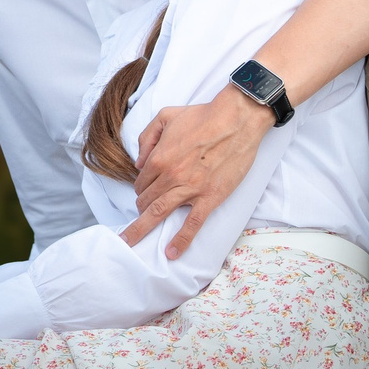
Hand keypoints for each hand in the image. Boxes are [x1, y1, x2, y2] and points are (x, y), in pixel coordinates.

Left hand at [121, 86, 274, 258]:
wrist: (237, 119)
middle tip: (136, 219)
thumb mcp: (165, 116)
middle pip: (146, 200)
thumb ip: (146, 138)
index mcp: (158, 158)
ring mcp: (190, 189)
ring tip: (132, 242)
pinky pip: (193, 223)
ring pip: (160, 213)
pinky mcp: (210, 197)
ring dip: (143, 228)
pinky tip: (172, 253)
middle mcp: (170, 176)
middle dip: (139, 210)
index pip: (141, 182)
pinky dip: (181, 240)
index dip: (140, 189)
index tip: (143, 193)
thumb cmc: (203, 116)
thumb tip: (139, 162)